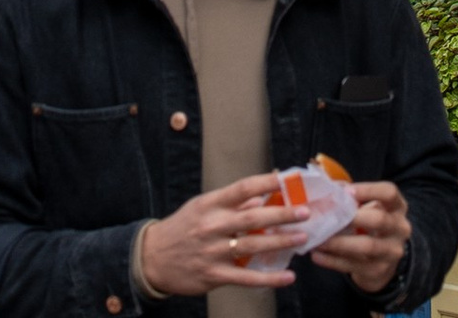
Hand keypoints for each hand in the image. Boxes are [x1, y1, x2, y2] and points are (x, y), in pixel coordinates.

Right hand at [136, 175, 312, 296]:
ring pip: (252, 246)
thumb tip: (260, 198)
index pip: (242, 188)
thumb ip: (231, 203)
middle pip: (252, 217)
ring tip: (301, 238)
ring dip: (280, 243)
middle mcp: (213, 226)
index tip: (287, 178)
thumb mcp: (202, 208)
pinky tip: (287, 277)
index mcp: (211, 204)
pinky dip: (268, 278)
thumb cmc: (182, 229)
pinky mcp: (213, 275)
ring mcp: (213, 252)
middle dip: (281, 214)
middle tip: (304, 212)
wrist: (152, 258)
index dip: (266, 182)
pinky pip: (245, 278)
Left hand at [317, 182, 411, 294]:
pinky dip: (333, 261)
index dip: (368, 190)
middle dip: (354, 218)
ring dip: (339, 243)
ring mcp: (391, 252)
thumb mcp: (371, 209)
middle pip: (380, 220)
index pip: (389, 193)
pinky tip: (318, 256)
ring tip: (318, 240)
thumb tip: (331, 190)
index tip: (346, 192)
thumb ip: (354, 199)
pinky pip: (354, 265)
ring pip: (367, 246)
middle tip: (330, 217)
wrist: (384, 260)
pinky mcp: (378, 271)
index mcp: (397, 207)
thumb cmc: (372, 226)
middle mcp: (400, 229)